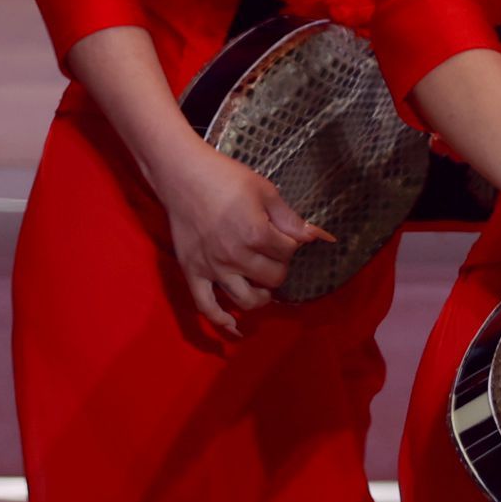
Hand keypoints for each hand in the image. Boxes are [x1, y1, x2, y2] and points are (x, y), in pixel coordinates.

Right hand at [150, 136, 329, 335]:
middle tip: (272, 256)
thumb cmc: (225, 177)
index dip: (291, 244)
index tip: (283, 235)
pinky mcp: (192, 272)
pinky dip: (221, 321)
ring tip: (262, 286)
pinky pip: (206, 306)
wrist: (182, 175)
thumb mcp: (265, 191)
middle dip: (279, 268)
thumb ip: (290, 219)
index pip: (288, 253)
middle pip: (272, 279)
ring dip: (261, 297)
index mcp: (256, 234)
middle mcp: (236, 256)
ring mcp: (213, 268)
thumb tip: (318, 237)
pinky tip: (234, 327)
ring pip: (246, 300)